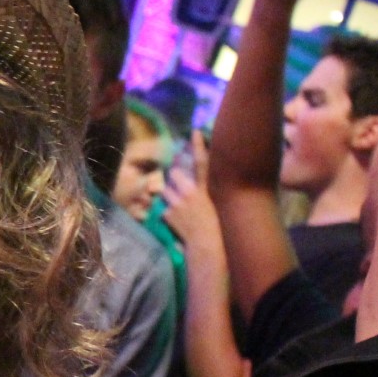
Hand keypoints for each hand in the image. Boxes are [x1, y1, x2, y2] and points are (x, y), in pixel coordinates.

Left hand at [160, 132, 223, 253]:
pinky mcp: (168, 213)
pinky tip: (176, 222)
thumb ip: (201, 193)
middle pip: (173, 175)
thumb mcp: (212, 205)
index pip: (202, 163)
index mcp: (205, 189)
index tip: (194, 132)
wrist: (205, 245)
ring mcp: (177, 202)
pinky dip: (167, 214)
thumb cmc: (214, 227)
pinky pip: (163, 209)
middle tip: (179, 191)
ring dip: (169, 197)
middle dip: (173, 180)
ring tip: (179, 209)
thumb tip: (191, 186)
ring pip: (165, 191)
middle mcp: (190, 192)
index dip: (198, 146)